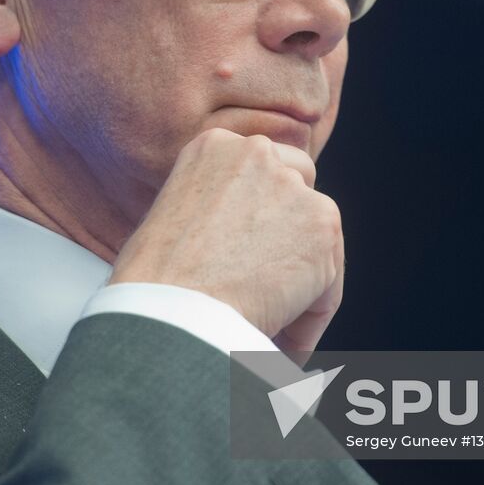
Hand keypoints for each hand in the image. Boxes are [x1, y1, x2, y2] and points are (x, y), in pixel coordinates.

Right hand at [109, 128, 344, 357]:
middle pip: (300, 186)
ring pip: (318, 238)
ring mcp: (291, 186)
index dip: (263, 215)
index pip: (260, 170)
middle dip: (295, 231)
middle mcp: (256, 153)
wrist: (170, 308)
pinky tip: (285, 338)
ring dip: (302, 281)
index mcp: (214, 146)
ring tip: (274, 326)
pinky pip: (330, 279)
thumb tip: (247, 243)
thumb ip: (216, 211)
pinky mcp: (322, 223)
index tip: (251, 257)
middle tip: (273, 282)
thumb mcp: (174, 219)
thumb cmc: (153, 283)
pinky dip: (313, 314)